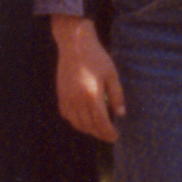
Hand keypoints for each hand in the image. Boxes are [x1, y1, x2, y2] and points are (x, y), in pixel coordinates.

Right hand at [53, 20, 123, 142]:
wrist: (75, 45)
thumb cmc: (96, 57)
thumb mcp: (112, 75)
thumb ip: (116, 96)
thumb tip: (120, 114)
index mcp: (92, 95)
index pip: (101, 122)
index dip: (108, 133)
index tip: (115, 137)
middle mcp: (77, 100)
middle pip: (89, 126)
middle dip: (99, 134)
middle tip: (108, 136)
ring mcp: (67, 98)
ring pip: (76, 123)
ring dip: (88, 130)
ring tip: (97, 130)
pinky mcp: (60, 95)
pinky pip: (67, 115)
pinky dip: (75, 122)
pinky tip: (83, 120)